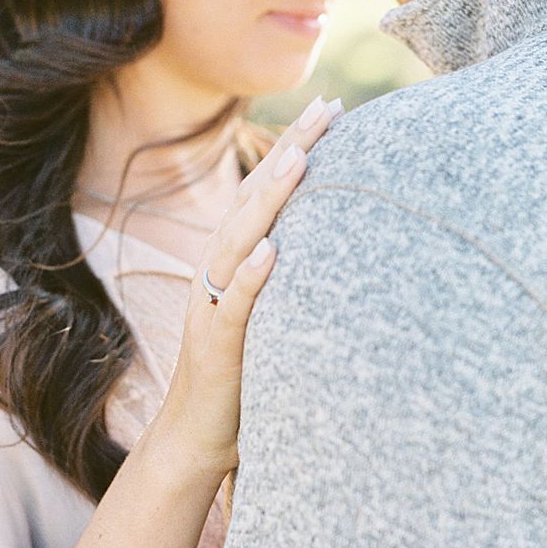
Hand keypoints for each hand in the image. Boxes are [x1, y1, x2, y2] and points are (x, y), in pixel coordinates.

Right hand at [156, 95, 341, 478]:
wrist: (199, 439)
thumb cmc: (248, 375)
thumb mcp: (278, 314)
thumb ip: (300, 277)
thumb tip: (347, 241)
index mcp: (236, 260)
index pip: (268, 190)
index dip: (297, 147)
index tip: (334, 108)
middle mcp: (220, 272)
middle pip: (254, 199)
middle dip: (291, 151)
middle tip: (328, 109)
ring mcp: (214, 306)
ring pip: (239, 240)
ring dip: (269, 199)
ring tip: (301, 159)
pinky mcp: (217, 344)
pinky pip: (232, 305)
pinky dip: (250, 277)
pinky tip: (270, 251)